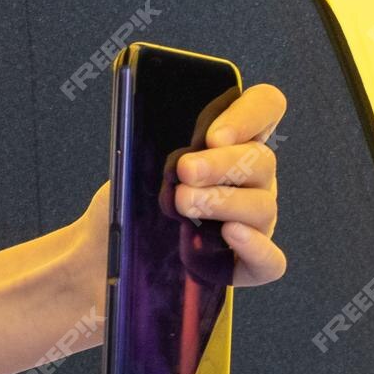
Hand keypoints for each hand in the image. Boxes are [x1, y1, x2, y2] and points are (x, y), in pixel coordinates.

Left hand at [67, 80, 287, 299]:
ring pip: (262, 207)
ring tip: (184, 203)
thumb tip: (173, 148)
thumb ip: (152, 147)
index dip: (250, 114)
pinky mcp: (246, 266)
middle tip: (185, 171)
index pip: (266, 108)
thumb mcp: (132, 167)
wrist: (103, 252)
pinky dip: (255, 247)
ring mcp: (254, 223)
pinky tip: (230, 234)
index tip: (214, 134)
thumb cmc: (126, 203)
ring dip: (223, 201)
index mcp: (230, 145)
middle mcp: (250, 181)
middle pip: (262, 160)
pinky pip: (270, 262)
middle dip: (222, 163)